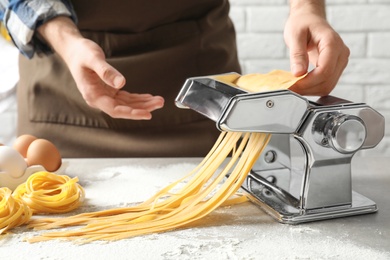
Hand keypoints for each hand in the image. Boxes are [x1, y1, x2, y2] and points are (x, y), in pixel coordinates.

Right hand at [37, 16, 163, 119]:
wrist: (74, 50)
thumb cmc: (81, 53)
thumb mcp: (93, 59)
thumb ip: (106, 72)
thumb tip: (121, 83)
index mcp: (93, 95)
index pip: (115, 110)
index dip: (132, 113)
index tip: (147, 114)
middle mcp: (99, 99)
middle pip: (124, 108)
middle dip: (143, 107)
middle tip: (159, 102)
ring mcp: (105, 96)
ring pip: (127, 104)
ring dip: (143, 103)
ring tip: (158, 100)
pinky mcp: (109, 91)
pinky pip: (126, 98)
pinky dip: (138, 98)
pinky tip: (148, 97)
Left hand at [284, 1, 349, 95]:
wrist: (309, 19)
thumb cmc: (303, 23)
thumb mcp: (295, 35)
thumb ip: (297, 54)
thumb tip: (298, 73)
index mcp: (333, 43)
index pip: (324, 70)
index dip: (307, 82)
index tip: (292, 85)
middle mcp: (341, 53)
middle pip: (327, 81)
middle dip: (307, 88)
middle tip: (290, 87)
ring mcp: (340, 61)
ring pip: (328, 85)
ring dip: (310, 90)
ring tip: (294, 86)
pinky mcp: (335, 67)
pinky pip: (326, 83)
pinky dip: (313, 87)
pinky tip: (301, 84)